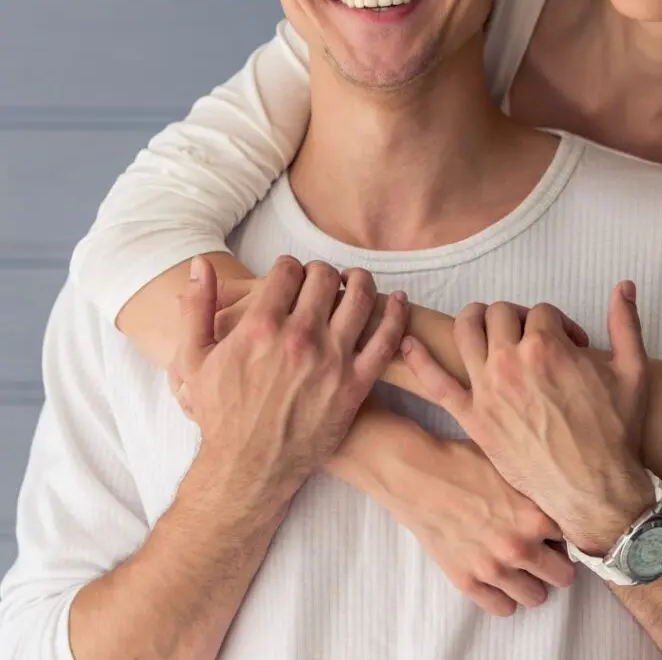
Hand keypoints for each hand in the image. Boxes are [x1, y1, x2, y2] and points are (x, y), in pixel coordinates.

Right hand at [173, 256, 407, 506]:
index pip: (289, 270)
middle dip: (321, 271)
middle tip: (319, 281)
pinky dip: (396, 314)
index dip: (289, 266)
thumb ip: (196, 308)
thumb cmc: (220, 414)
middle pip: (325, 277)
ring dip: (360, 280)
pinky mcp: (355, 384)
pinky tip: (398, 301)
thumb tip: (200, 264)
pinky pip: (387, 340)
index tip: (290, 275)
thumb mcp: (193, 359)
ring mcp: (332, 360)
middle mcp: (300, 338)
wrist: (247, 468)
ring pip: (359, 297)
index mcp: (261, 326)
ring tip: (354, 281)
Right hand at [327, 429, 574, 616]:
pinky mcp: (467, 582)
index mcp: (534, 515)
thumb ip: (537, 487)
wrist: (417, 474)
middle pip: (563, 575)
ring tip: (522, 564)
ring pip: (536, 597)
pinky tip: (500, 575)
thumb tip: (561, 494)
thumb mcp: (510, 464)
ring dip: (533, 581)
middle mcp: (518, 547)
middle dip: (557, 561)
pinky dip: (505, 595)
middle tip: (544, 548)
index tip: (558, 527)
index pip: (575, 539)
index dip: (566, 531)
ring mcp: (492, 569)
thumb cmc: (463, 461)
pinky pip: (502, 609)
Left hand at [401, 282, 654, 554]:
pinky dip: (418, 358)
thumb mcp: (632, 372)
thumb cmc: (616, 434)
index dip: (559, 322)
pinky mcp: (473, 418)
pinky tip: (407, 342)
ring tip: (487, 327)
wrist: (596, 492)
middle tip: (533, 338)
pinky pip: (436, 382)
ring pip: (466, 331)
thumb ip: (625, 322)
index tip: (572, 343)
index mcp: (547, 347)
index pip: (541, 311)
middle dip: (519, 317)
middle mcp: (511, 362)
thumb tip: (625, 284)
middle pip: (501, 312)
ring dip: (474, 319)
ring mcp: (487, 390)